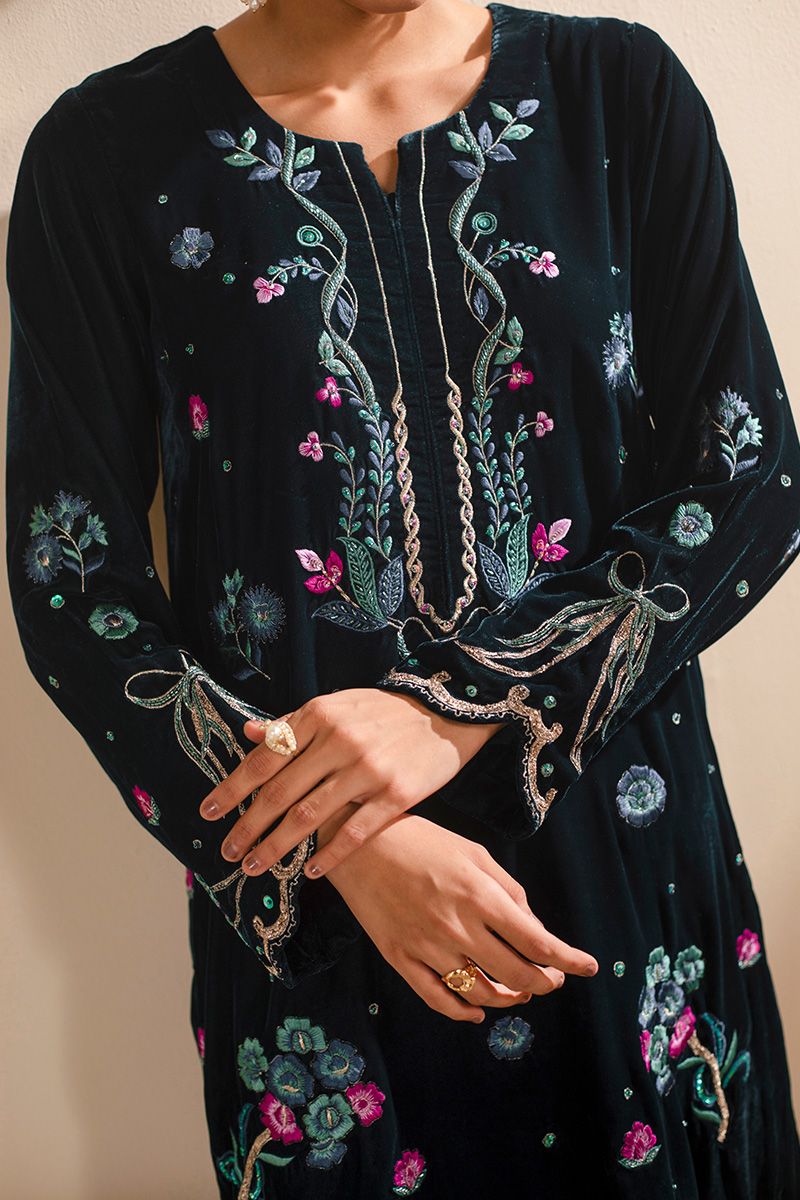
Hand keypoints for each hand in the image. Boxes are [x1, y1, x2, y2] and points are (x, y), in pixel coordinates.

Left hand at [198, 687, 503, 877]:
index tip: (209, 813)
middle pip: (281, 793)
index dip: (233, 788)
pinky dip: (331, 852)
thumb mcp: (336, 707)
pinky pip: (356, 830)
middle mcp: (340, 741)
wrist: (446, 711)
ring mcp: (369, 769)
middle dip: (249, 827)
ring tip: (257, 866)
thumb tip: (248, 731)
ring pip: (310, 816)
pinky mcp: (397, 793)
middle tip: (229, 853)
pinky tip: (312, 869)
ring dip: (278, 846)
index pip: (265, 758)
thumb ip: (293, 723)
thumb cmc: (383, 711)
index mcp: (319, 716)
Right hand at [326, 814, 597, 1021]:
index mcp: (480, 896)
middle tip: (553, 980)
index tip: (590, 967)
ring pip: (481, 992)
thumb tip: (534, 930)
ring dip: (509, 998)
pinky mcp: (400, 958)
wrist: (359, 843)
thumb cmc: (423, 841)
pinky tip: (478, 1010)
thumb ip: (509, 891)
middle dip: (544, 982)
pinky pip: (438, 998)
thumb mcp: (474, 853)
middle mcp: (458, 927)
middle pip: (517, 975)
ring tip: (520, 992)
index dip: (569, 959)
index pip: (538, 942)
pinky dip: (463, 1011)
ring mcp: (427, 947)